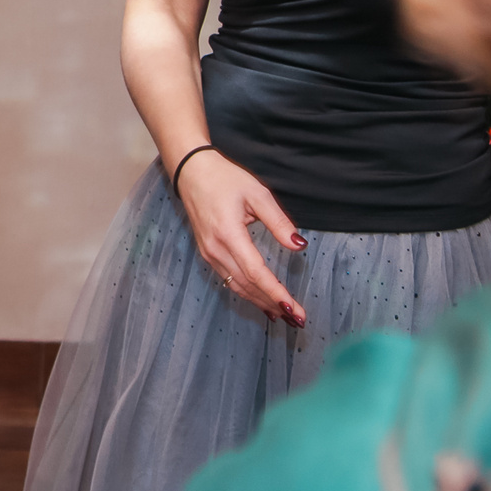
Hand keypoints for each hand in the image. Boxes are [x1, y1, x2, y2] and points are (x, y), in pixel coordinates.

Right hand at [176, 148, 308, 326]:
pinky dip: (247, 293)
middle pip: (247, 286)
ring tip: (284, 316)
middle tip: (298, 319)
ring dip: (261, 302)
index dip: (276, 293)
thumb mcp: (257, 193)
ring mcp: (209, 253)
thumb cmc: (225, 178)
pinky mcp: (208, 253)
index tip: (294, 309)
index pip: (256, 273)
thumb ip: (279, 222)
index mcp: (228, 234)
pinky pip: (228, 279)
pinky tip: (261, 300)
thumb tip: (299, 246)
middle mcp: (216, 249)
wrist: (191, 171)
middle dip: (273, 304)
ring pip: (237, 286)